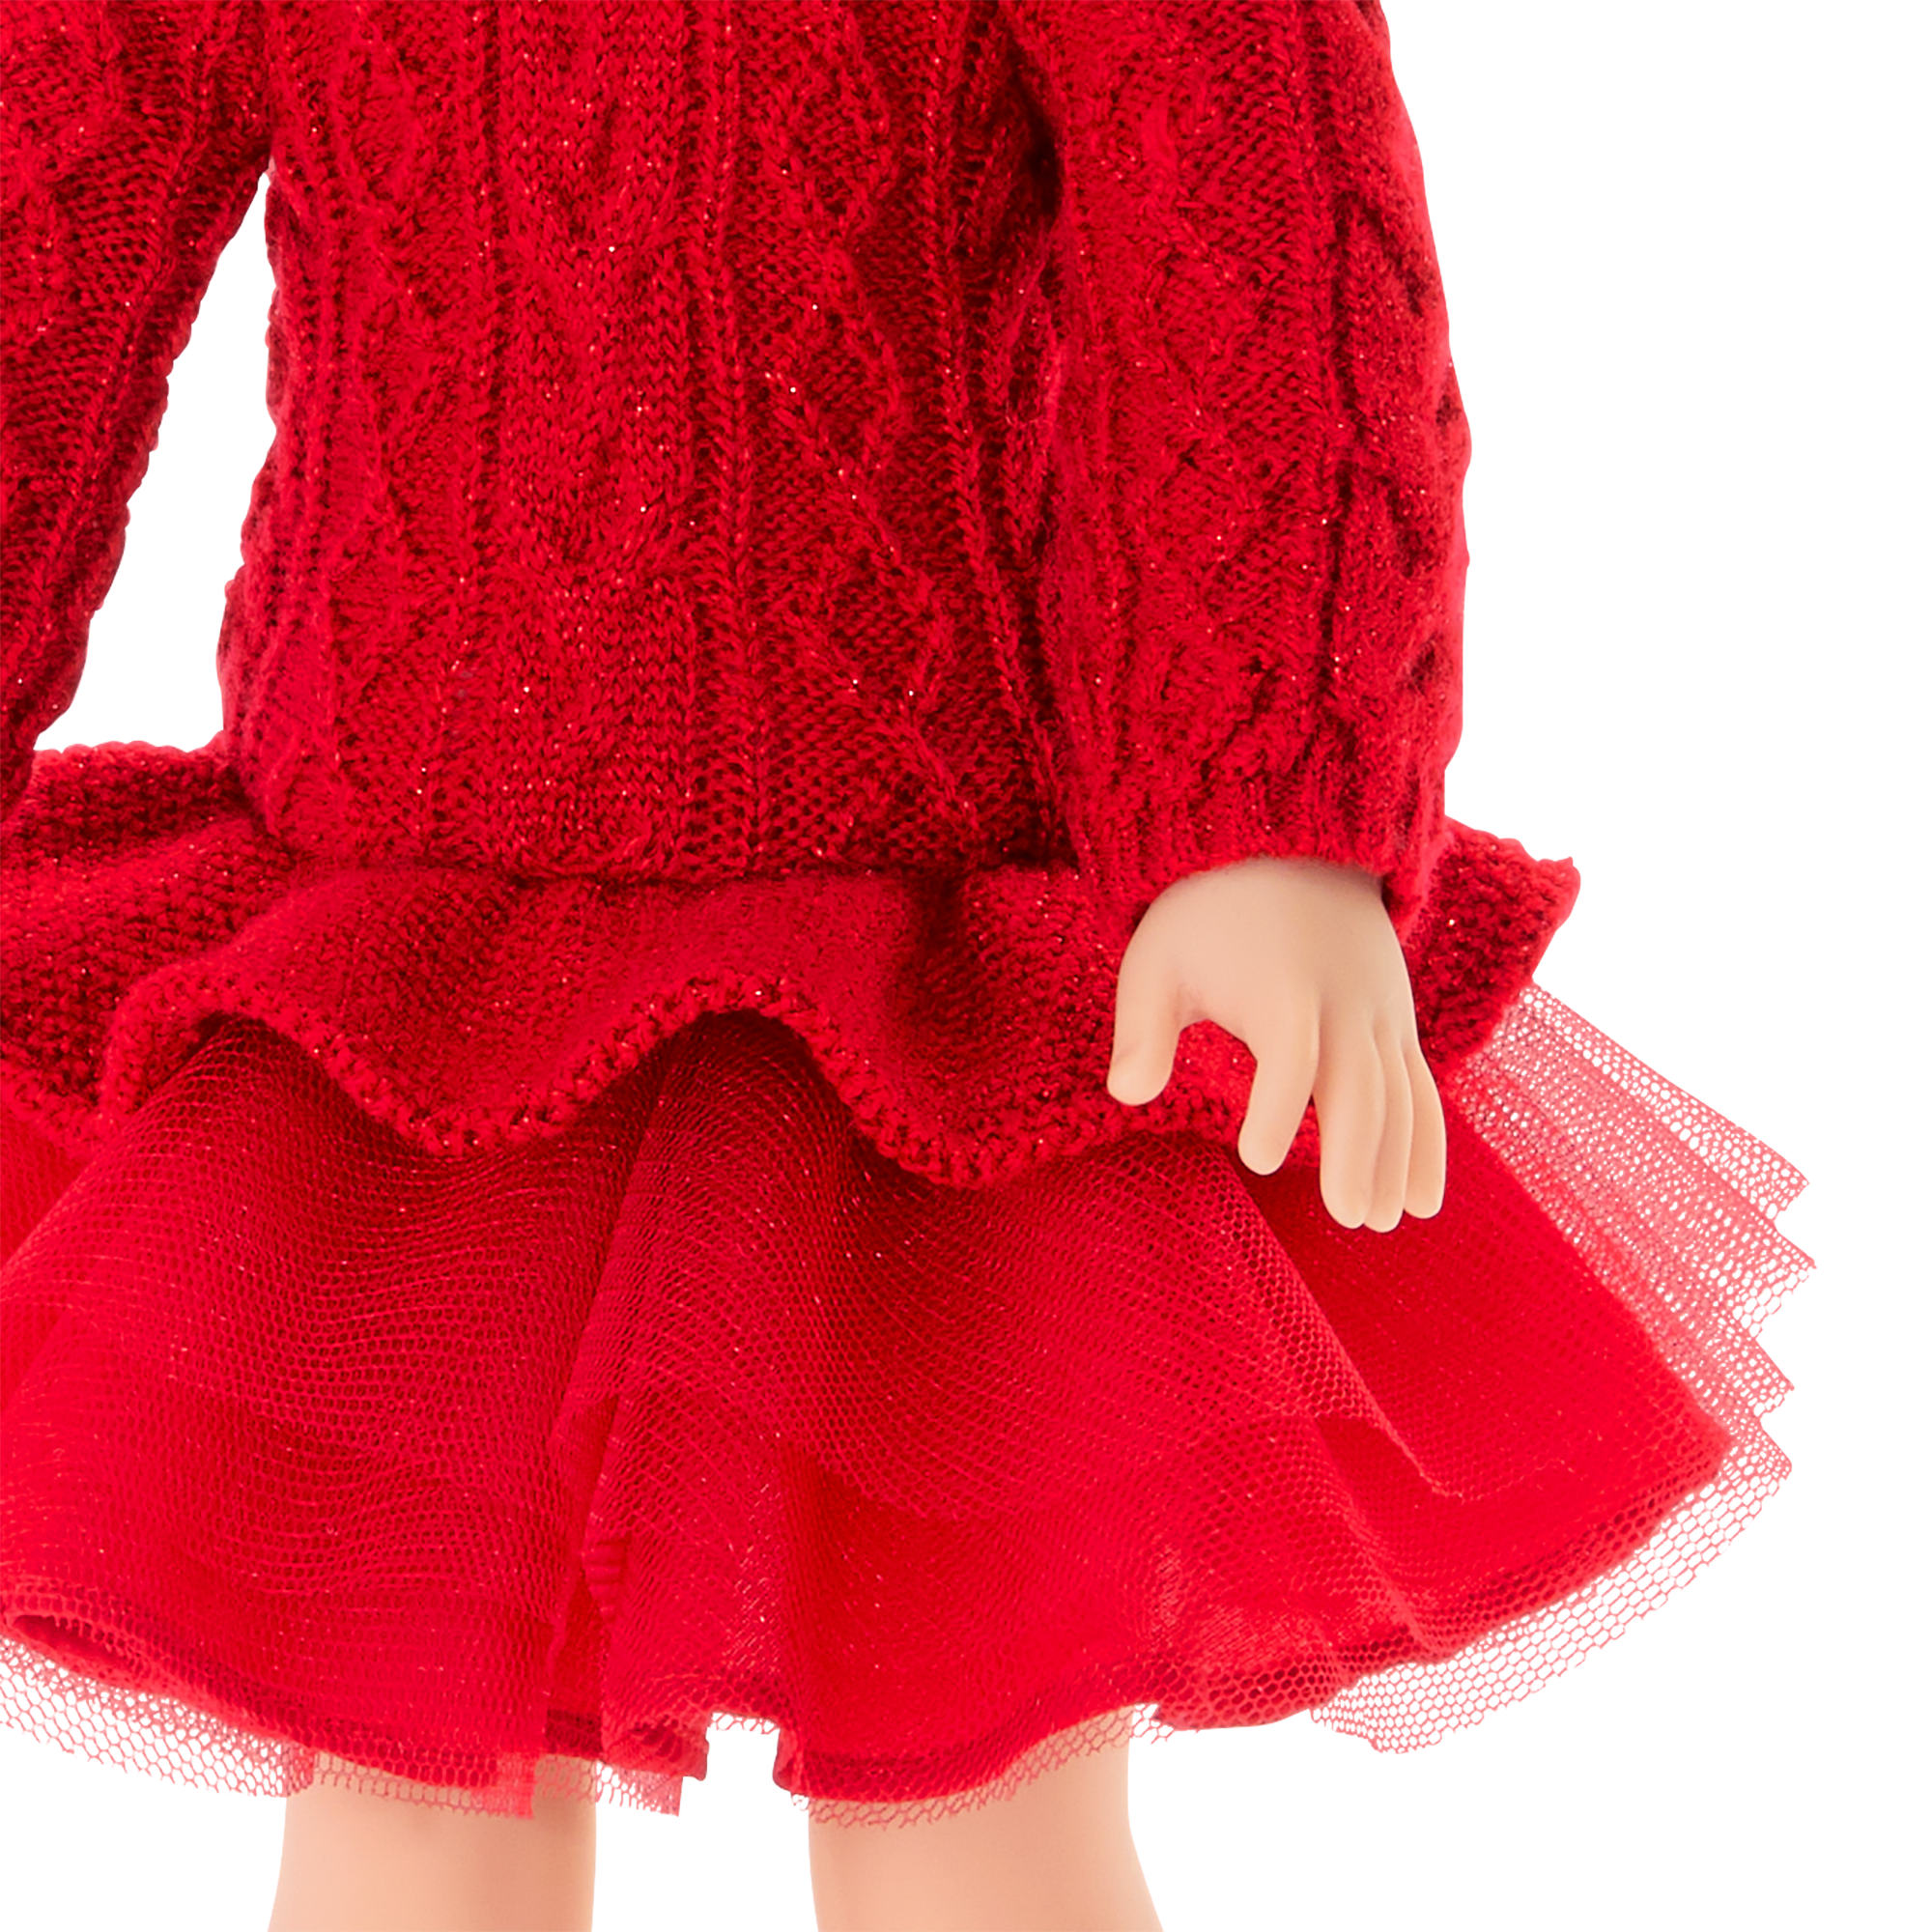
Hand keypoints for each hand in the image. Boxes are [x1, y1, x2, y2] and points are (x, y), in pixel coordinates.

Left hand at [1105, 855, 1446, 1230]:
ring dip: (1398, 1159)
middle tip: (1347, 1216)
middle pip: (1360, 1083)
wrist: (1290, 847)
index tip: (1255, 1157)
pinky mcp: (1397, 1022)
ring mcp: (1380, 1013)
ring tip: (1384, 1222)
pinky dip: (1430, 1143)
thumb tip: (1124, 1093)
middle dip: (1357, 1153)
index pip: (1289, 1056)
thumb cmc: (1206, 914)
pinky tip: (1423, 1200)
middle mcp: (1343, 1003)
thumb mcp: (1157, 957)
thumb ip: (1141, 1028)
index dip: (1276, 1108)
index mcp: (1281, 989)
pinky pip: (1424, 1088)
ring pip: (1400, 1093)